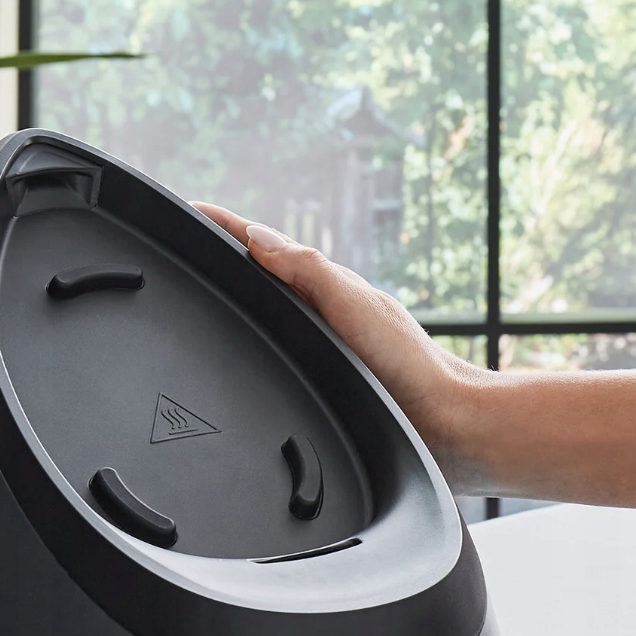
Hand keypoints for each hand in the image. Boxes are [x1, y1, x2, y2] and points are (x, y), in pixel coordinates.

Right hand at [193, 202, 490, 491]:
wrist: (447, 424)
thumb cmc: (411, 367)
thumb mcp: (353, 306)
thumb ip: (308, 270)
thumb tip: (259, 238)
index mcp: (328, 288)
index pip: (266, 248)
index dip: (227, 229)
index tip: (188, 211)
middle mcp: (326, 316)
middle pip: (265, 279)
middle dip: (227, 261)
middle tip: (188, 247)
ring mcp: (329, 351)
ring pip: (275, 320)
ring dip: (244, 305)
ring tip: (210, 293)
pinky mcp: (333, 386)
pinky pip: (285, 358)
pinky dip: (263, 349)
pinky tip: (252, 359)